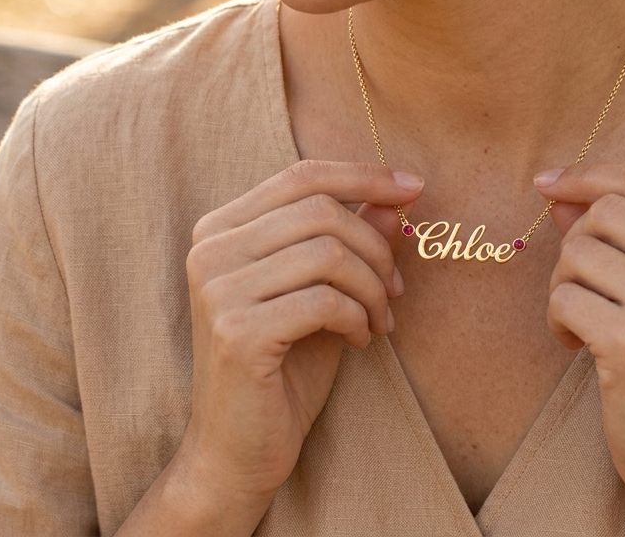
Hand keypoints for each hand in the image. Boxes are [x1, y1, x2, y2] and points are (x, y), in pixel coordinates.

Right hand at [176, 160, 422, 530]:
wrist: (237, 450)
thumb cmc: (282, 367)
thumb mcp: (322, 292)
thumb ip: (350, 240)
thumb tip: (394, 198)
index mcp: (222, 229)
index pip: (301, 176)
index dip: (363, 175)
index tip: (413, 188)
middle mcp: (210, 249)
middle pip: (320, 210)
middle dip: (375, 247)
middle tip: (396, 288)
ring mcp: (217, 289)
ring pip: (327, 253)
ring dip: (373, 288)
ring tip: (380, 320)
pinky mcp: (237, 331)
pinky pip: (325, 301)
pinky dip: (358, 318)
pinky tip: (360, 341)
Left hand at [536, 164, 624, 533]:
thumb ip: (616, 239)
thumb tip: (558, 195)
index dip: (588, 175)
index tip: (547, 182)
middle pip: (604, 212)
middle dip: (575, 241)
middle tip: (580, 282)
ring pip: (576, 252)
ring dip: (564, 284)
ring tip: (583, 320)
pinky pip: (562, 297)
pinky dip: (557, 319)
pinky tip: (576, 345)